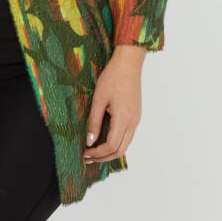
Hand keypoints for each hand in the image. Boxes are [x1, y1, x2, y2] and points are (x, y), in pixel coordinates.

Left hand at [84, 45, 145, 163]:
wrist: (129, 63)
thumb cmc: (113, 77)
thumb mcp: (99, 98)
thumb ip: (94, 121)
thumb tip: (90, 141)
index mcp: (124, 118)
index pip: (111, 146)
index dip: (98, 153)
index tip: (85, 153)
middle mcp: (133, 122)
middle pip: (120, 150)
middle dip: (103, 157)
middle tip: (88, 157)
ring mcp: (136, 119)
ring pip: (125, 144)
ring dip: (110, 151)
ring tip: (94, 150)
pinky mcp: (136, 115)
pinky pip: (127, 135)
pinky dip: (116, 142)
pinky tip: (104, 138)